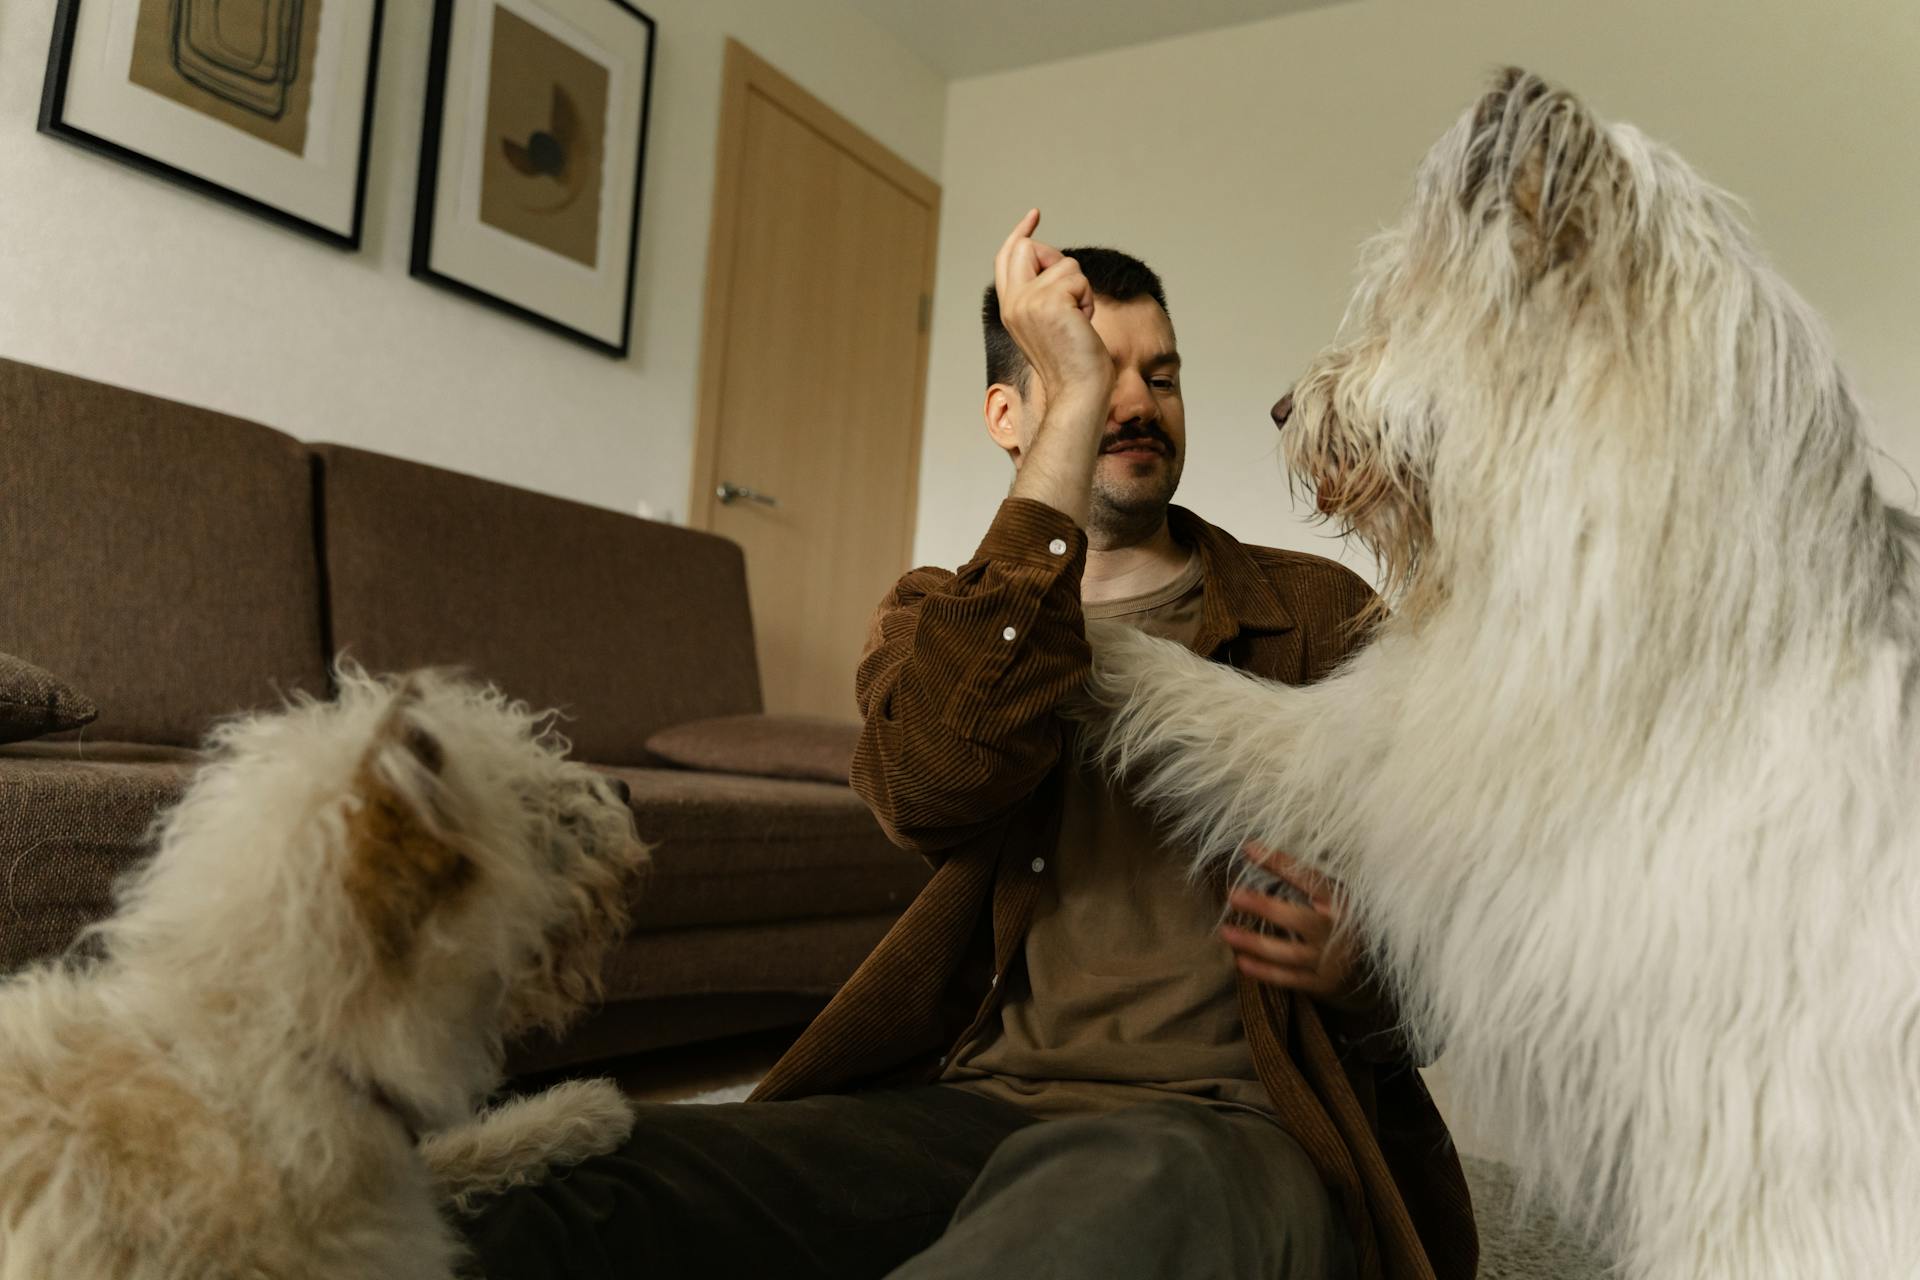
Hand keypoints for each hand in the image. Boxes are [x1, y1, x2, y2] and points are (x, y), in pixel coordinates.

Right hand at [992, 209, 1113, 404]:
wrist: (1078, 391)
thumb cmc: (1075, 364)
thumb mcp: (1053, 323)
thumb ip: (1046, 295)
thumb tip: (1060, 264)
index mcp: (1010, 308)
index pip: (1007, 257)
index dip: (1020, 233)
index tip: (1034, 215)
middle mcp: (1013, 302)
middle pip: (1027, 247)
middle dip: (1056, 260)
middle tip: (1072, 293)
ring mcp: (1027, 301)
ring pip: (1063, 263)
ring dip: (1081, 289)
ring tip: (1078, 321)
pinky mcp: (1048, 300)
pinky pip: (1077, 277)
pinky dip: (1087, 299)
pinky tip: (1083, 324)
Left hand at [1220, 843, 1375, 1011]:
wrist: (1371, 963)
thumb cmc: (1340, 918)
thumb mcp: (1330, 894)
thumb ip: (1300, 876)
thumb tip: (1255, 847)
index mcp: (1341, 901)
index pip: (1309, 878)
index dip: (1280, 863)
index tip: (1249, 848)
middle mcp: (1338, 931)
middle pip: (1300, 919)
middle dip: (1265, 907)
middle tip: (1232, 895)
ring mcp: (1331, 960)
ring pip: (1290, 953)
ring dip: (1256, 943)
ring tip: (1226, 933)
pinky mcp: (1323, 983)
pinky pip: (1290, 978)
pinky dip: (1265, 972)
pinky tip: (1241, 962)